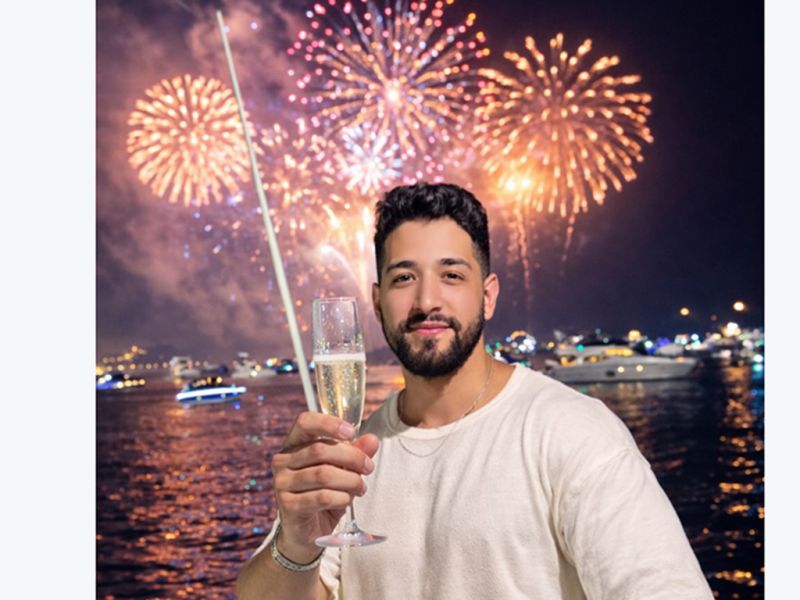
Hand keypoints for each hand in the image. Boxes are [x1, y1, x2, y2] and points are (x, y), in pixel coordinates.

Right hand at [271, 411, 378, 560]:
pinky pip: (322, 497)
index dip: (328, 423)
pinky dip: (342, 497)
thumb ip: (355, 453)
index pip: (305, 422)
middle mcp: (282, 461)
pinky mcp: (288, 506)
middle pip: (320, 449)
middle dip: (352, 457)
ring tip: (360, 487)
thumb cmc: (324, 494)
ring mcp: (282, 484)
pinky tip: (347, 500)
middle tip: (368, 468)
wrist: (307, 533)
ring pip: (324, 474)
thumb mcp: (342, 471)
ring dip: (350, 480)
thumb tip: (372, 440)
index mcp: (293, 445)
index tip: (351, 432)